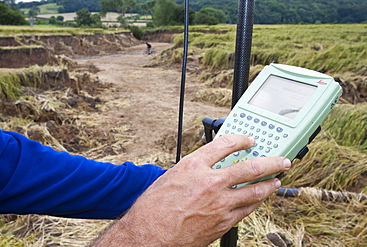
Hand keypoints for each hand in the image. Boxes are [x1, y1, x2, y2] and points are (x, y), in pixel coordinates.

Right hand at [92, 134, 290, 246]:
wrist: (148, 235)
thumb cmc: (154, 208)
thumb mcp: (172, 177)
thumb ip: (194, 169)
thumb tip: (209, 166)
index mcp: (194, 166)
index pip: (224, 144)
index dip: (241, 139)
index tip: (249, 140)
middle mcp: (210, 182)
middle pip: (249, 167)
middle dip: (270, 162)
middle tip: (281, 160)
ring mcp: (219, 203)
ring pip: (254, 191)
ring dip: (269, 184)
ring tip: (276, 180)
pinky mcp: (223, 223)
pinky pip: (247, 209)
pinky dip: (256, 202)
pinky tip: (260, 199)